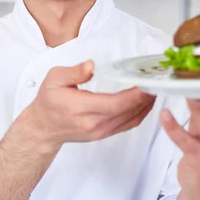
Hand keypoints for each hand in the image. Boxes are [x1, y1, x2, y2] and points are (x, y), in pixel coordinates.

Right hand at [23, 60, 155, 152]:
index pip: (114, 104)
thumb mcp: (54, 79)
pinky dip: (140, 113)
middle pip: (127, 112)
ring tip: (154, 88)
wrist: (43, 127)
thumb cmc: (48, 102)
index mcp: (80, 108)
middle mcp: (93, 123)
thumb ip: (74, 72)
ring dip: (145, 105)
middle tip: (156, 81)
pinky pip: (128, 124)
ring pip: (131, 119)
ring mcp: (100, 131)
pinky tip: (145, 102)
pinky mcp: (104, 133)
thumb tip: (91, 66)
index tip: (146, 84)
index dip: (134, 95)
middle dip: (145, 97)